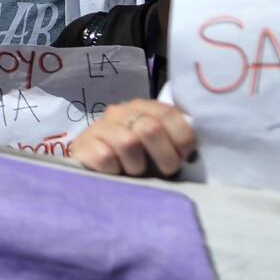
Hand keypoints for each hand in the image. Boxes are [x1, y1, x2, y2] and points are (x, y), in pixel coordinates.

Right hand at [68, 99, 196, 176]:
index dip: (182, 139)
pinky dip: (115, 171)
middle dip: (165, 156)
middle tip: (165, 171)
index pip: (170, 114)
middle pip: (151, 128)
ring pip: (128, 143)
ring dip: (137, 166)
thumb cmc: (133, 158)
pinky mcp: (83, 144)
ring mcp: (101, 126)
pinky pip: (106, 158)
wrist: (91, 164)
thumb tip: (195, 154)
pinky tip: (114, 172)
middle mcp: (121, 112)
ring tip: (134, 171)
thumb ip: (173, 141)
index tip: (184, 158)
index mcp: (144, 107)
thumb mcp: (156, 146)